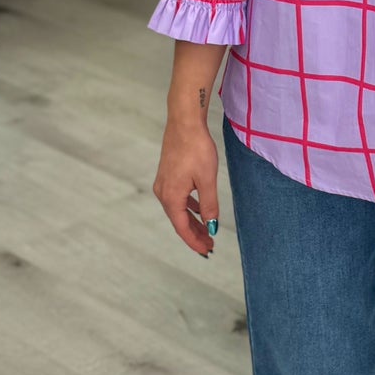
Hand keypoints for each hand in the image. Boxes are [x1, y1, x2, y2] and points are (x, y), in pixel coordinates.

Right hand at [154, 116, 219, 256]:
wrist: (184, 123)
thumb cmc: (196, 149)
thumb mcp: (207, 180)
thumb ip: (209, 205)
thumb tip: (211, 226)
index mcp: (171, 197)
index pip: (182, 228)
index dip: (195, 241)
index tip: (207, 250)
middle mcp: (163, 193)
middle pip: (179, 221)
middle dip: (194, 234)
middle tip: (209, 245)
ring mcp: (163, 184)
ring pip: (178, 210)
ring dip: (192, 221)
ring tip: (206, 231)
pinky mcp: (167, 175)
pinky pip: (178, 198)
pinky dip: (189, 207)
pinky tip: (199, 209)